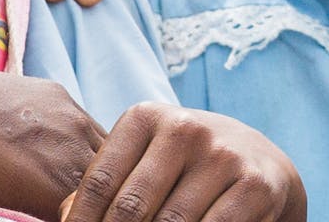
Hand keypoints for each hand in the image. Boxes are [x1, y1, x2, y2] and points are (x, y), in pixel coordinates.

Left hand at [63, 102, 306, 221]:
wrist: (262, 162)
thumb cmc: (185, 167)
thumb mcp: (145, 161)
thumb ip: (107, 185)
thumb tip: (67, 218)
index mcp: (147, 118)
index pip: (100, 182)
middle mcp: (185, 129)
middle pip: (131, 207)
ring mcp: (223, 156)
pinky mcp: (255, 185)